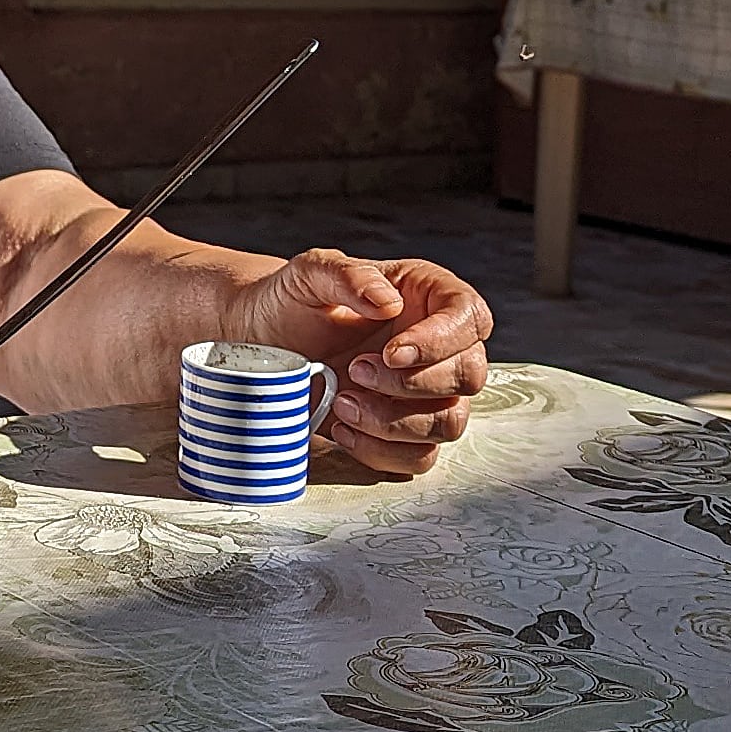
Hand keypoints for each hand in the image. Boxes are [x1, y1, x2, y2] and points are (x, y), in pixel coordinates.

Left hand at [226, 249, 493, 475]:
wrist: (261, 343)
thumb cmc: (290, 302)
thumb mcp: (308, 274)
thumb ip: (347, 276)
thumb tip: (388, 301)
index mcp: (427, 297)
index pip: (469, 317)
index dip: (441, 340)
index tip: (392, 353)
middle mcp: (437, 346)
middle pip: (466, 375)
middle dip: (409, 383)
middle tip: (355, 371)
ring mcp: (426, 393)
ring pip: (449, 422)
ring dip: (395, 422)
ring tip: (342, 401)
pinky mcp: (404, 432)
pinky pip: (419, 457)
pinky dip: (381, 450)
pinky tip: (342, 428)